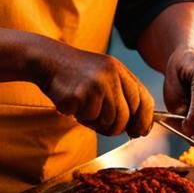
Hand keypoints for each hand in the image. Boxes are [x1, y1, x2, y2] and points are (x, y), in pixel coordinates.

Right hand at [38, 46, 153, 137]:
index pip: (144, 99)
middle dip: (117, 128)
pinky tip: (75, 106)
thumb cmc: (77, 73)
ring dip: (97, 123)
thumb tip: (138, 126)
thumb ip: (121, 94)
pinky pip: (89, 119)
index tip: (141, 131)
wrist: (48, 60)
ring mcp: (96, 84)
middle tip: (105, 127)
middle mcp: (111, 76)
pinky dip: (82, 118)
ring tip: (85, 110)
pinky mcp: (80, 95)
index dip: (145, 119)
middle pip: (126, 116)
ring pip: (109, 121)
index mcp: (120, 70)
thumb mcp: (104, 75)